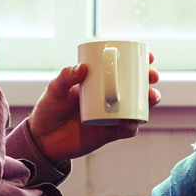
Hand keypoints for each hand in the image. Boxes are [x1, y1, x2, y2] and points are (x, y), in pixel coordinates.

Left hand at [25, 55, 162, 162]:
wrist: (43, 139)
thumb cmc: (49, 110)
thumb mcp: (54, 89)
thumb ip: (65, 77)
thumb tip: (82, 68)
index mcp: (99, 83)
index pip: (123, 70)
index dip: (138, 63)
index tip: (148, 56)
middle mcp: (109, 98)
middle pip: (136, 87)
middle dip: (148, 80)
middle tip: (151, 75)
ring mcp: (111, 116)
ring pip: (137, 108)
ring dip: (149, 102)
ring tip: (152, 96)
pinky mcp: (109, 133)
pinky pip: (127, 130)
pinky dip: (133, 125)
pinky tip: (133, 120)